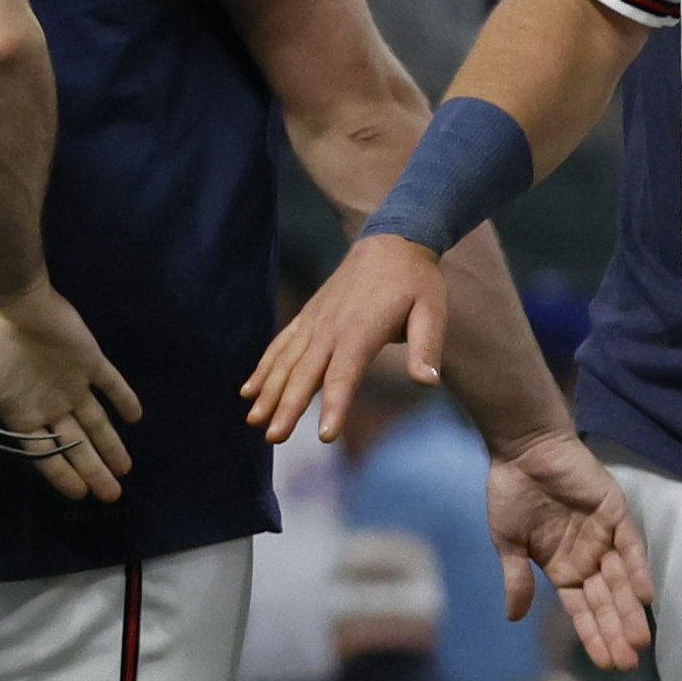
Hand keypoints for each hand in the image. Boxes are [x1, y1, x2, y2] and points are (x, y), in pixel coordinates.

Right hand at [0, 283, 136, 502]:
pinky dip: (124, 399)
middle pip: (76, 444)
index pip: (47, 454)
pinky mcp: (90, 361)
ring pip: (96, 421)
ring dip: (111, 444)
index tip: (81, 495)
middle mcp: (50, 404)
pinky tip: (135, 417)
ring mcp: (72, 384)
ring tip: (125, 469)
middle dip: (93, 470)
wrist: (4, 302)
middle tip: (112, 495)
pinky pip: (112, 384)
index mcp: (22, 414)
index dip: (63, 475)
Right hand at [247, 234, 446, 443]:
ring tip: (253, 420)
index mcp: (361, 331)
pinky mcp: (308, 318)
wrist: (390, 243)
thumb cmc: (416, 282)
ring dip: (268, 391)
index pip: (343, 375)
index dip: (334, 405)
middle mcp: (330, 329)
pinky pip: (280, 345)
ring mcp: (314, 322)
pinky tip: (248, 389)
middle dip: (286, 406)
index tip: (325, 435)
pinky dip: (263, 367)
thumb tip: (428, 381)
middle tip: (273, 437)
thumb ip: (427, 346)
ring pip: (286, 362)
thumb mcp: (432, 310)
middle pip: (304, 374)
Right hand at [489, 429, 659, 669]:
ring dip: (630, 610)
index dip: (593, 635)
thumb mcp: (507, 542)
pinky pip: (631, 547)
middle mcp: (588, 558)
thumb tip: (513, 617)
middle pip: (607, 602)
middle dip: (616, 631)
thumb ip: (516, 578)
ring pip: (622, 581)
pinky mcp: (616, 514)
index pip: (582, 610)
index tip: (605, 664)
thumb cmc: (511, 494)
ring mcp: (605, 538)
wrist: (523, 451)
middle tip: (628, 663)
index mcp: (562, 568)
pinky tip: (644, 595)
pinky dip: (637, 570)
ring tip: (638, 641)